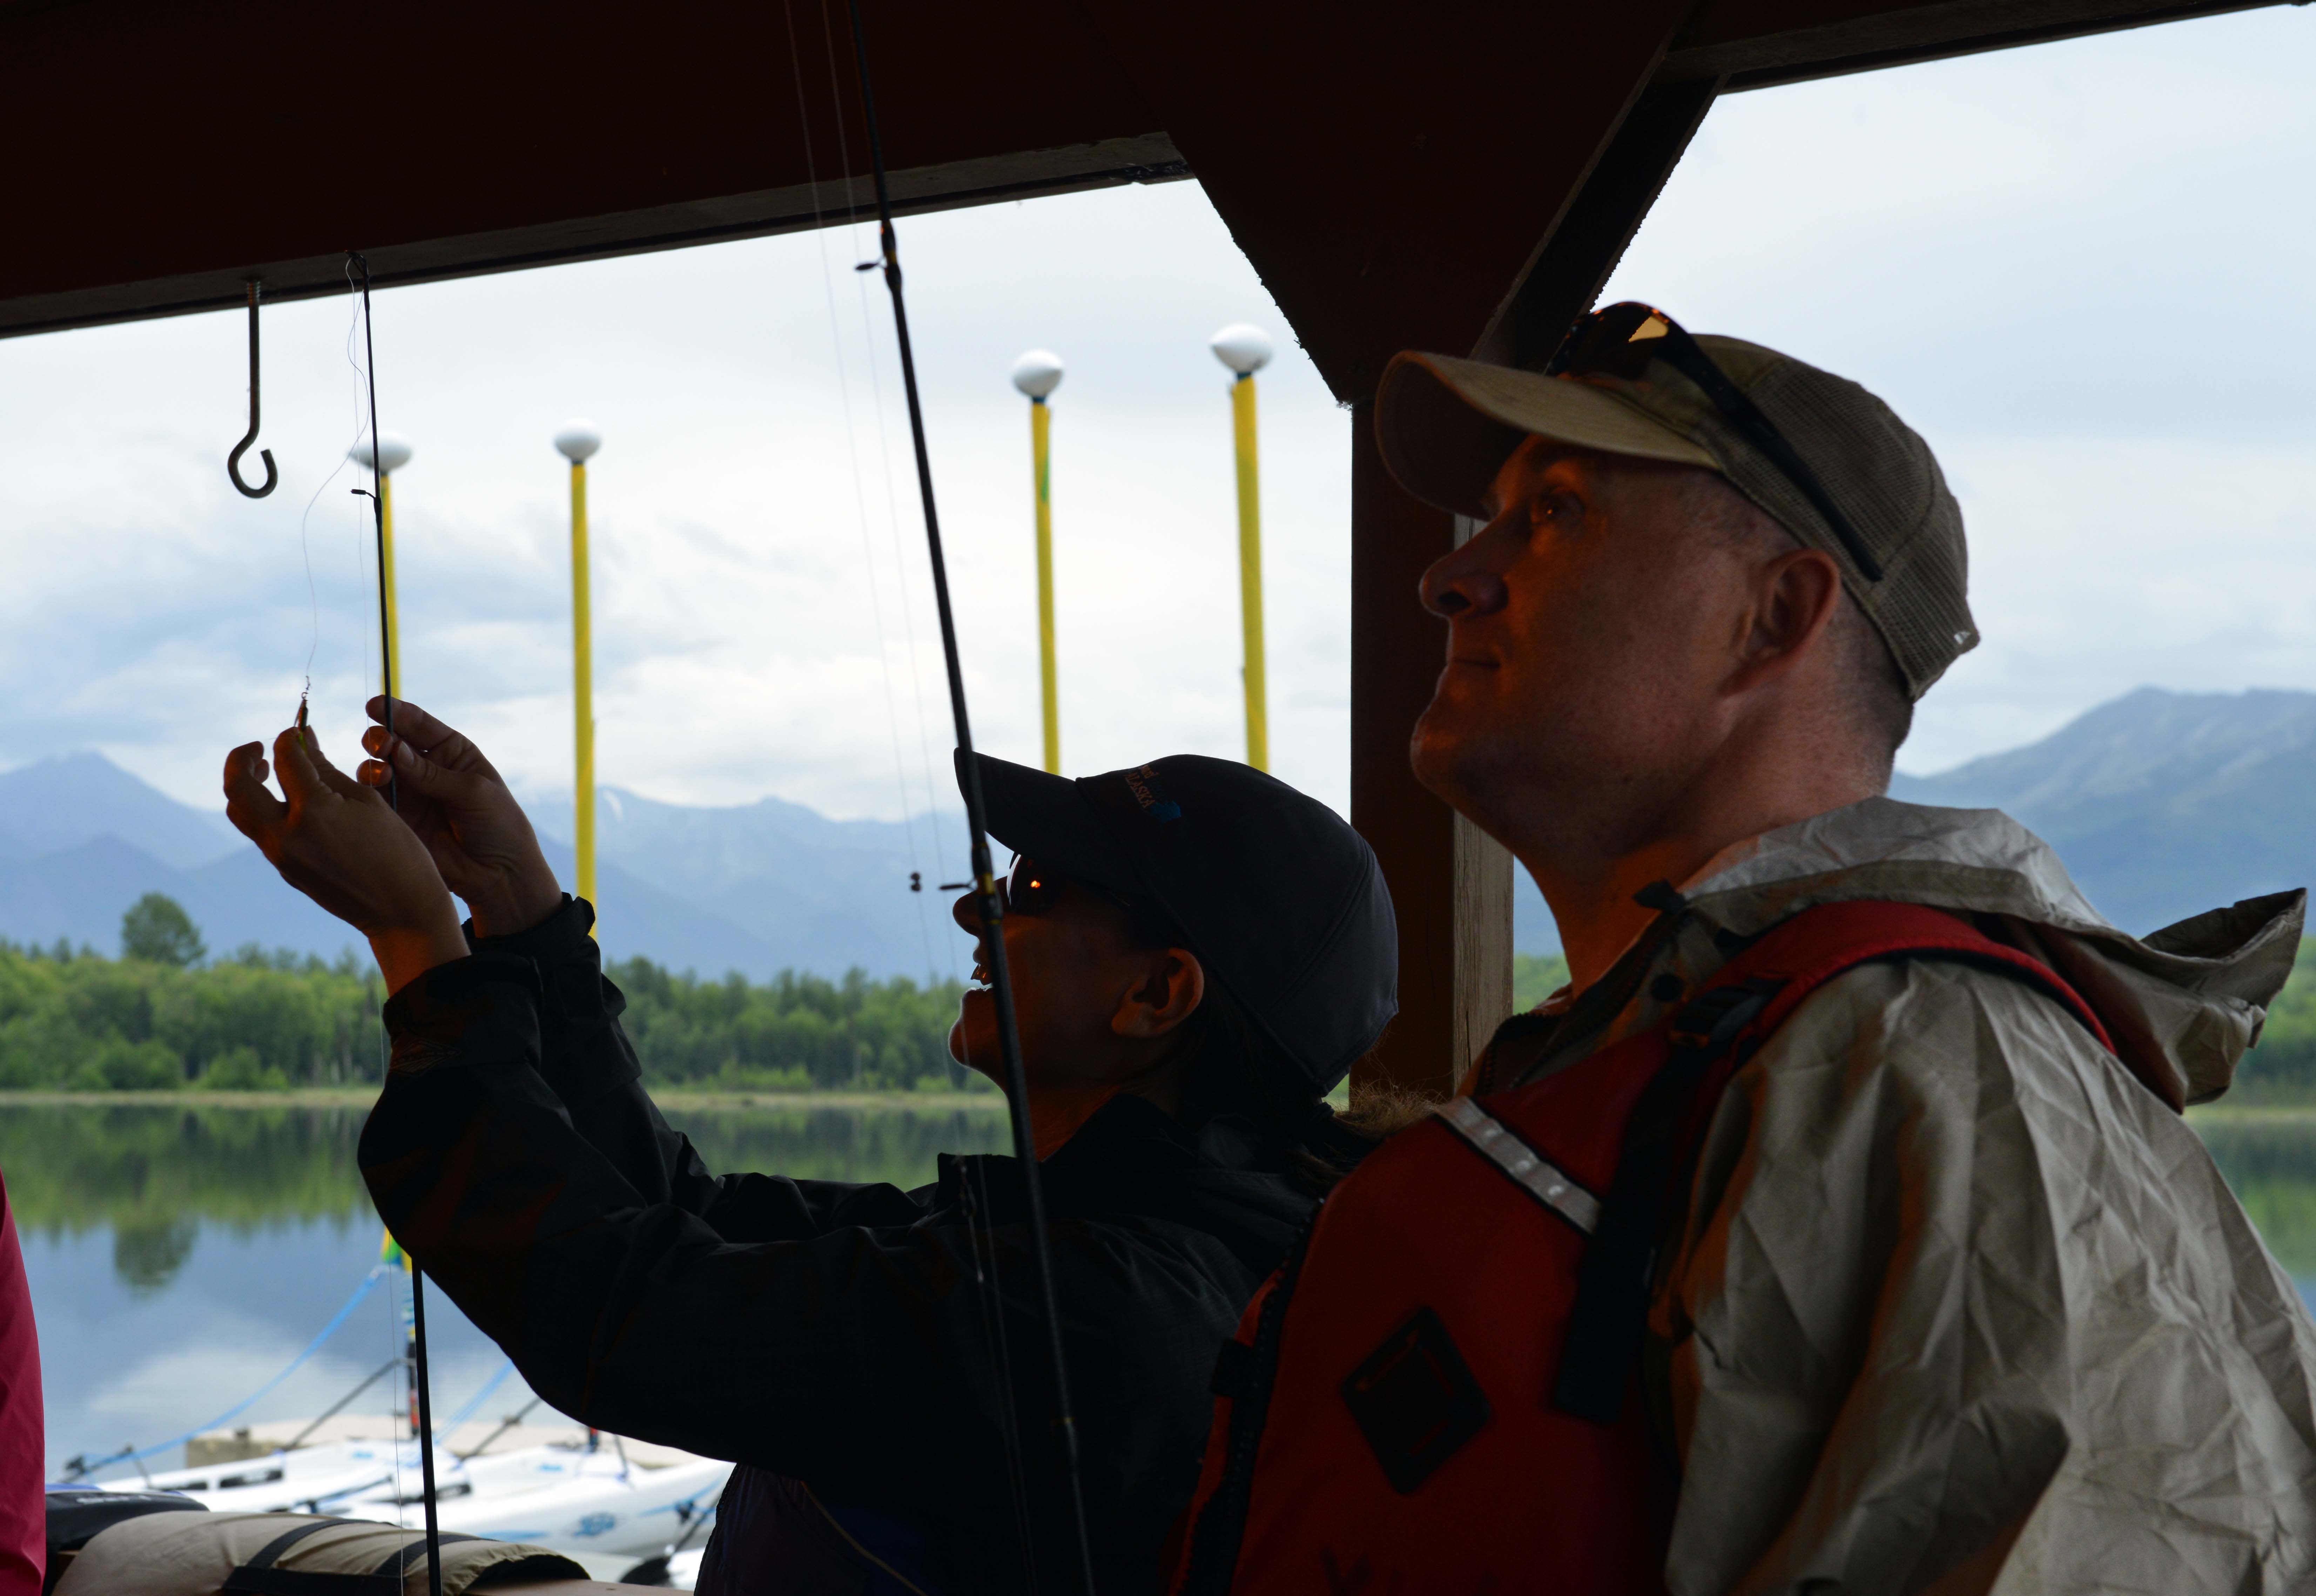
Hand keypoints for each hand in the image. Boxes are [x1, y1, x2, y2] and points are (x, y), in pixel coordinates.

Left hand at [224, 724, 467, 993]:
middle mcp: (287, 834)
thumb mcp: (367, 801)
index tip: (299, 730)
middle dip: (243, 758)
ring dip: (245, 786)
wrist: (401, 910)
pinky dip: (264, 808)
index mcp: (315, 811)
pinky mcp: (285, 869)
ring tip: (267, 773)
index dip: (290, 736)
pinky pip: (259, 831)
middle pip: (237, 785)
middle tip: (260, 748)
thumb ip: (326, 770)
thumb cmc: (398, 850)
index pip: (285, 757)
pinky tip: (290, 803)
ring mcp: (281, 855)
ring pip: (239, 811)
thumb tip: (302, 741)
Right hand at [358, 697, 563, 938]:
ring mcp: (410, 793)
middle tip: (379, 744)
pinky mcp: (398, 818)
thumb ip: (432, 773)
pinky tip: (374, 791)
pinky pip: (374, 799)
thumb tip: (397, 750)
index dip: (396, 713)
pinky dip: (369, 792)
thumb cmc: (498, 824)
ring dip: (374, 766)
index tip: (375, 705)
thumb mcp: (473, 792)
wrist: (498, 873)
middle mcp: (426, 768)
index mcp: (452, 752)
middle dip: (381, 739)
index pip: (419, 725)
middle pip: (393, 743)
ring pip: (378, 769)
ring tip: (382, 773)